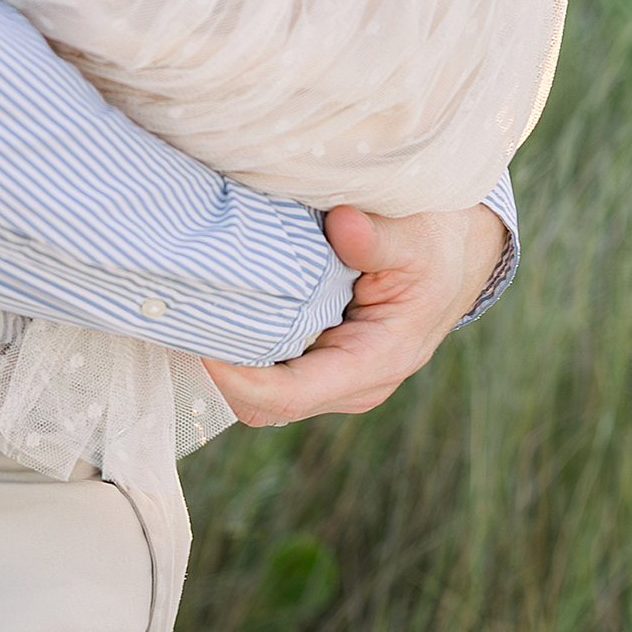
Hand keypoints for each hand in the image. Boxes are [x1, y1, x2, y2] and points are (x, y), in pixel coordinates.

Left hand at [200, 203, 507, 427]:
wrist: (453, 254)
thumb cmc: (434, 244)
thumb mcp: (415, 235)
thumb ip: (378, 236)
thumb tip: (342, 227)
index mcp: (375, 362)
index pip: (290, 395)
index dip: (237, 378)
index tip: (199, 341)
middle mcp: (352, 385)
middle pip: (266, 403)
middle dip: (221, 369)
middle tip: (178, 318)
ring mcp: (334, 379)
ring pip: (263, 392)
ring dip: (228, 360)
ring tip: (192, 312)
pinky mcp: (320, 362)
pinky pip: (270, 370)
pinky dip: (242, 347)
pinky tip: (220, 308)